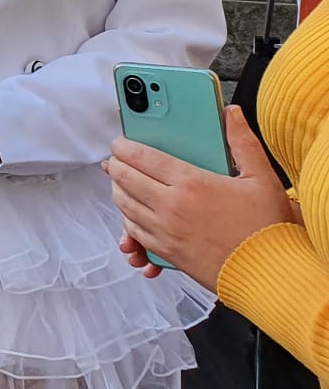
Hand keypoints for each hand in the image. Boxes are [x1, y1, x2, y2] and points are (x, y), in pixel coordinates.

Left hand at [104, 106, 302, 290]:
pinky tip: (132, 213)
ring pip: (124, 205)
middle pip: (126, 179)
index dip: (125, 146)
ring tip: (120, 181)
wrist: (271, 273)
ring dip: (118, 190)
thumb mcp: (261, 178)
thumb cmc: (267, 228)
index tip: (120, 142)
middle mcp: (171, 206)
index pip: (143, 157)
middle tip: (116, 159)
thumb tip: (231, 114)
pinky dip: (128, 219)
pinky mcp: (167, 252)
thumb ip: (242, 142)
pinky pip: (134, 231)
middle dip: (117, 165)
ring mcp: (166, 231)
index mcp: (191, 183)